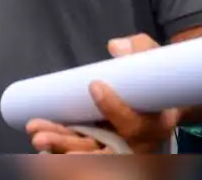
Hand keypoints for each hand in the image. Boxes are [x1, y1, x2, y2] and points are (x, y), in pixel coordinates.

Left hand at [27, 34, 179, 153]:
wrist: (165, 97)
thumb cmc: (157, 76)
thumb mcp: (155, 57)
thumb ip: (139, 49)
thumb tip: (115, 47)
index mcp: (156, 124)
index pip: (134, 125)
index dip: (114, 108)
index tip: (94, 85)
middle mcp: (137, 145)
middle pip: (103, 152)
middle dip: (71, 145)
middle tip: (42, 136)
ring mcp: (118, 148)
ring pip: (88, 153)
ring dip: (60, 146)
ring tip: (37, 135)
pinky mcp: (103, 146)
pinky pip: (81, 151)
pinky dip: (60, 148)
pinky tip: (40, 138)